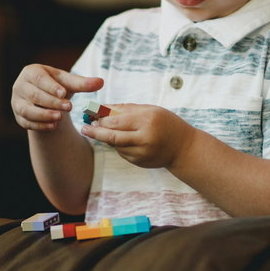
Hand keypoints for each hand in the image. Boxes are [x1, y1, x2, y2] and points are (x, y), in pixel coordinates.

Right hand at [11, 64, 102, 129]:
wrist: (45, 100)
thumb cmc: (57, 87)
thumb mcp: (69, 83)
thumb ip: (83, 83)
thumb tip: (101, 82)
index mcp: (31, 72)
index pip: (40, 79)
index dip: (51, 86)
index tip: (64, 93)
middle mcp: (20, 86)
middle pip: (34, 95)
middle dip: (51, 102)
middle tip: (68, 107)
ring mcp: (17, 102)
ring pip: (27, 110)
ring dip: (43, 115)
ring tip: (59, 118)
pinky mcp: (18, 116)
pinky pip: (26, 122)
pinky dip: (40, 125)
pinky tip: (53, 126)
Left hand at [81, 104, 196, 168]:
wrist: (183, 148)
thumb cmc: (166, 124)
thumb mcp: (150, 110)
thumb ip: (126, 108)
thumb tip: (102, 108)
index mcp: (148, 120)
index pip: (116, 120)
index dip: (101, 118)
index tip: (90, 114)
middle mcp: (145, 138)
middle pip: (112, 136)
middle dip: (96, 131)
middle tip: (86, 127)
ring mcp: (142, 152)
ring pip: (115, 145)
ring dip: (107, 138)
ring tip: (102, 130)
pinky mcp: (140, 162)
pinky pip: (122, 152)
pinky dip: (118, 145)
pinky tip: (122, 139)